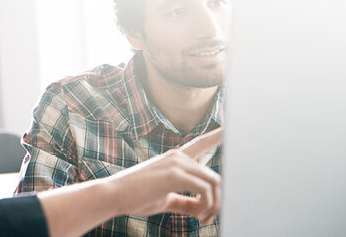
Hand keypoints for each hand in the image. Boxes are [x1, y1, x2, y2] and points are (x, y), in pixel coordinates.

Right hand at [106, 128, 222, 223]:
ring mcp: (177, 163)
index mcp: (175, 159)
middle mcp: (178, 156)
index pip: (202, 143)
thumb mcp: (165, 200)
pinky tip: (197, 215)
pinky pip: (205, 190)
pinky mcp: (175, 174)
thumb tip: (202, 210)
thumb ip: (185, 202)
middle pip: (215, 177)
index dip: (219, 135)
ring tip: (202, 218)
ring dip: (213, 205)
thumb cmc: (135, 197)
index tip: (232, 127)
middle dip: (217, 201)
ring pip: (214, 183)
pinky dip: (206, 205)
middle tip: (206, 219)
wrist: (113, 196)